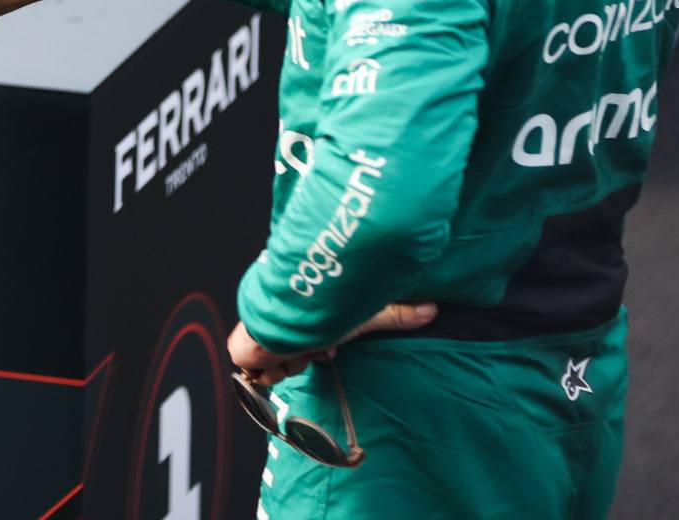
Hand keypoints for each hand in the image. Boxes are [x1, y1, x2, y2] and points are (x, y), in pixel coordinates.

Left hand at [227, 303, 437, 385]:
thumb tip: (434, 308)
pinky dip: (275, 369)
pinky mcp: (245, 349)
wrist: (287, 311)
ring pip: (276, 362)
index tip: (330, 349)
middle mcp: (279, 322)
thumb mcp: (361, 315)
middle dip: (305, 355)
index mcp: (300, 313)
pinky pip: (259, 372)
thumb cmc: (322, 307)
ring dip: (293, 360)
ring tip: (304, 347)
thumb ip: (395, 314)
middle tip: (319, 349)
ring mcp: (260, 334)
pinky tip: (286, 354)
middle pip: (290, 352)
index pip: (305, 342)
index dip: (317, 348)